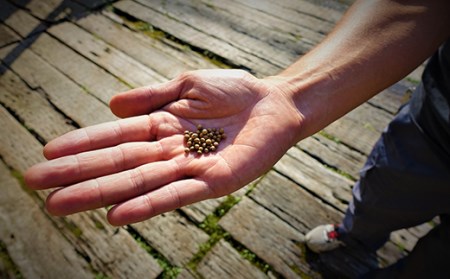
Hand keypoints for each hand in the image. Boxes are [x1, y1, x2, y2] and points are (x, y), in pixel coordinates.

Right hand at [25, 69, 302, 225]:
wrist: (274, 102)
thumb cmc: (234, 90)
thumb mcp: (187, 84)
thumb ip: (152, 95)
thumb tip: (112, 105)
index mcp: (162, 126)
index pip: (115, 137)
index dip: (83, 145)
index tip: (49, 154)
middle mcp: (170, 151)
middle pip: (118, 165)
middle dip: (79, 175)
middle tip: (38, 187)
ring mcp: (189, 168)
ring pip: (138, 183)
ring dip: (101, 194)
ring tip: (62, 205)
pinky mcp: (214, 181)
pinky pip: (175, 195)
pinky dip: (146, 205)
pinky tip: (117, 215)